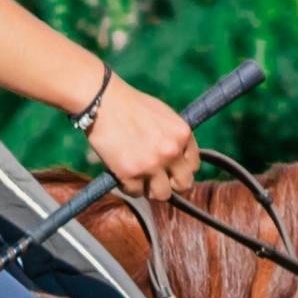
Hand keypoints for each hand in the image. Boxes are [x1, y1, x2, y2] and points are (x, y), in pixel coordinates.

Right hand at [79, 75, 197, 193]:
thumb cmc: (131, 106)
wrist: (103, 102)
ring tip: (140, 178)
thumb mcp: (164, 116)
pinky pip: (136, 193)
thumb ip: (174, 138)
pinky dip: (129, 187)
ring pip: (162, 195)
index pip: (193, 166)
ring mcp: (151, 164)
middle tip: (157, 178)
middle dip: (171, 183)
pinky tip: (123, 173)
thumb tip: (177, 160)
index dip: (180, 169)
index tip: (169, 168)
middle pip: (184, 185)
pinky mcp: (131, 173)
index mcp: (183, 135)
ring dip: (151, 189)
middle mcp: (171, 151)